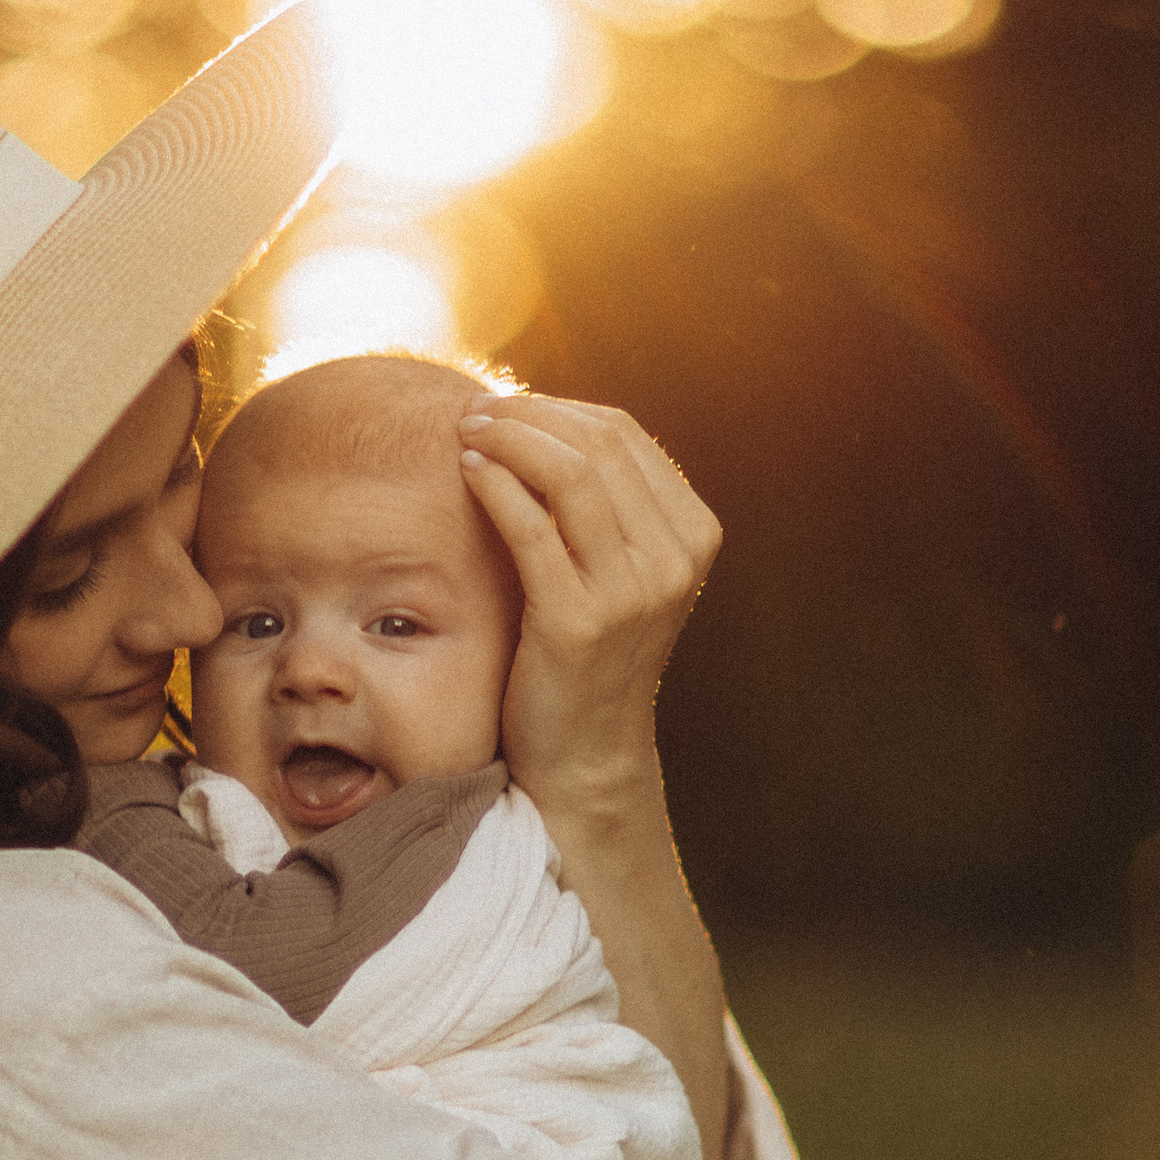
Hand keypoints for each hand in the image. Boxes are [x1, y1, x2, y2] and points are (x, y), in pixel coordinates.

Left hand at [460, 396, 719, 818]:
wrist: (585, 753)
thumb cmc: (588, 653)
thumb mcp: (620, 571)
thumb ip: (607, 505)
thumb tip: (547, 419)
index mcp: (693, 535)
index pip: (625, 434)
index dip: (557, 407)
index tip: (508, 405)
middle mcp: (673, 558)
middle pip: (598, 443)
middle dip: (528, 414)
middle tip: (475, 410)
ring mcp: (631, 592)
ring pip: (568, 474)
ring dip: (509, 439)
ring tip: (467, 432)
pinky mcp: (578, 621)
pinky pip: (531, 526)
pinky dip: (495, 485)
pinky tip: (466, 470)